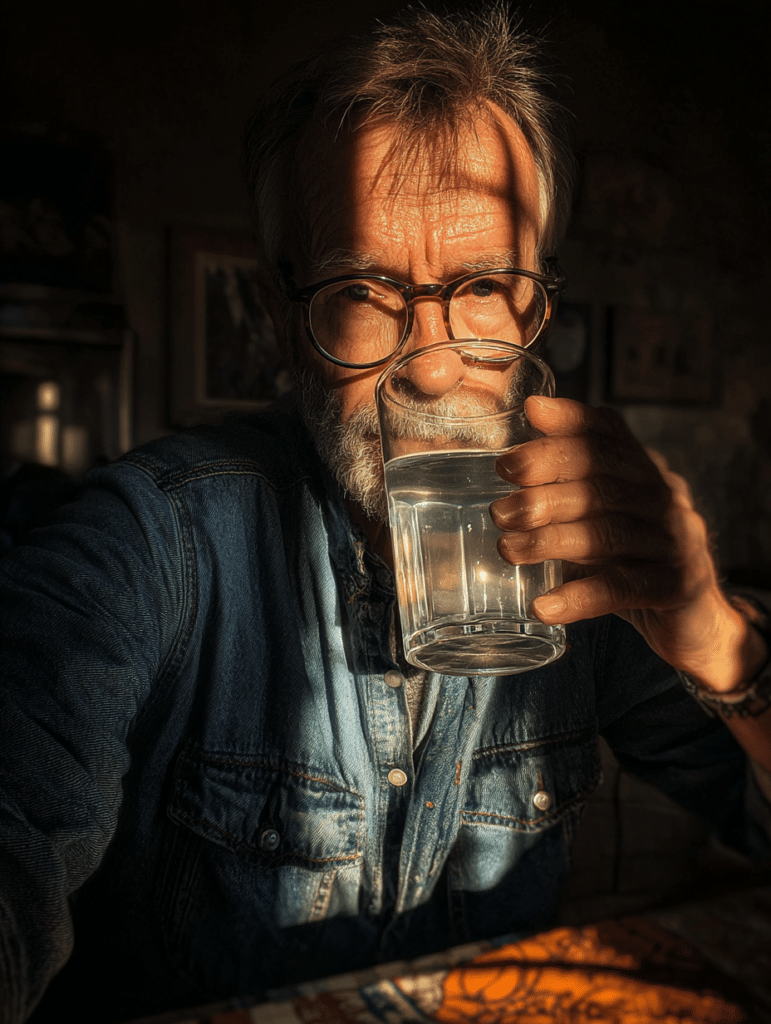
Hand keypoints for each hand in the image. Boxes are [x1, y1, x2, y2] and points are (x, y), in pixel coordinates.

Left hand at [490, 396, 762, 687]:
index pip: (609, 433)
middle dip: (545, 488)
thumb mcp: (601, 520)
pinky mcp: (676, 585)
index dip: (571, 420)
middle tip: (500, 510)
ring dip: (550, 540)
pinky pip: (620, 588)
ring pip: (607, 533)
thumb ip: (566, 495)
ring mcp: (675, 540)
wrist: (695, 621)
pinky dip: (577, 597)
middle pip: (602, 480)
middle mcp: (663, 497)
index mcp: (643, 472)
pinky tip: (542, 606)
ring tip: (507, 549)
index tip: (529, 414)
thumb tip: (502, 476)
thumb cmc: (631, 562)